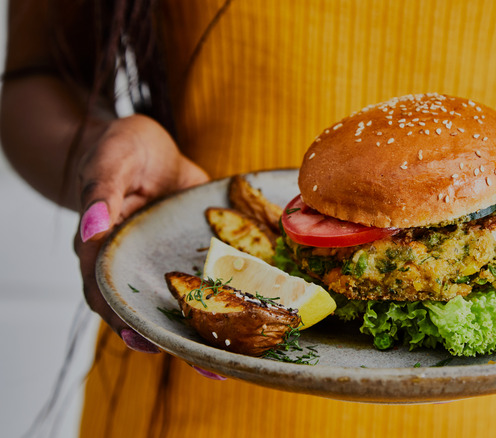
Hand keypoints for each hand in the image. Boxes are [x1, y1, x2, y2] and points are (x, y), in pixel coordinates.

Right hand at [73, 114, 208, 352]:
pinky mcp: (187, 258)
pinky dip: (220, 304)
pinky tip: (248, 322)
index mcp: (102, 249)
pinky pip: (202, 285)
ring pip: (175, 305)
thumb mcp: (112, 160)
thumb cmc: (122, 150)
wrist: (150, 147)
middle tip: (204, 365)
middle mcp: (132, 265)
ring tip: (227, 362)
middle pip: (144, 311)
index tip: (142, 340)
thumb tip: (92, 227)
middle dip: (172, 339)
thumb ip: (101, 192)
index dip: (122, 319)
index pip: (106, 292)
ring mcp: (161, 265)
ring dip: (198, 333)